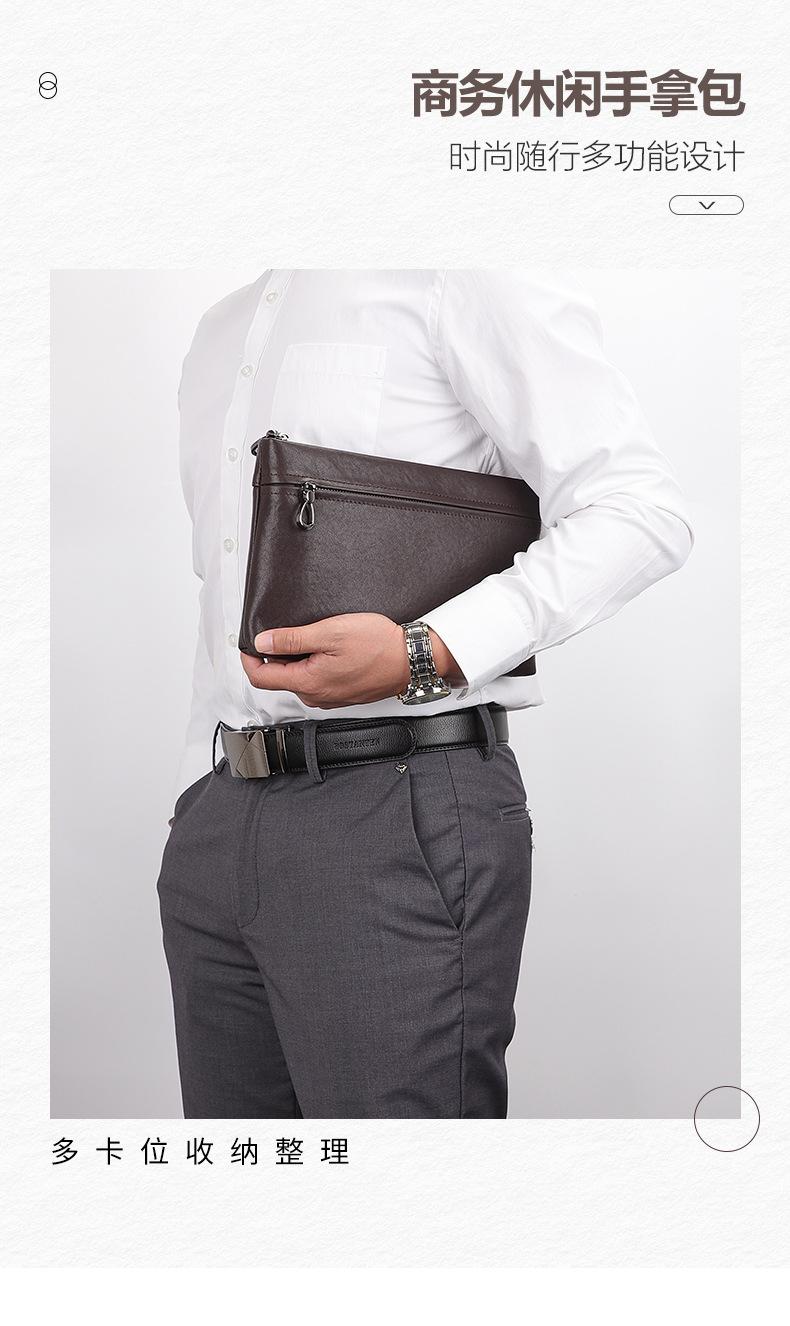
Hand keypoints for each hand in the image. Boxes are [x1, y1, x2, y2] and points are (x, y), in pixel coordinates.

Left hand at [240, 613, 462, 708]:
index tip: (249, 641)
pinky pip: (317, 680)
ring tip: (313, 636)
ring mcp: (330, 697)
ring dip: (296, 659)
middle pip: (278, 678)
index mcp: (308, 683)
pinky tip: (329, 647)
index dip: (249, 658)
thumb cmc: (378, 646)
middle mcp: (316, 696)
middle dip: (274, 655)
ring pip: (298, 678)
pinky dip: (314, 664)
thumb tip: (262, 642)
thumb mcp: (329, 632)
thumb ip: (292, 639)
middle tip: (284, 630)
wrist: (412, 660)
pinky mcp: (343, 694)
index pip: (260, 677)